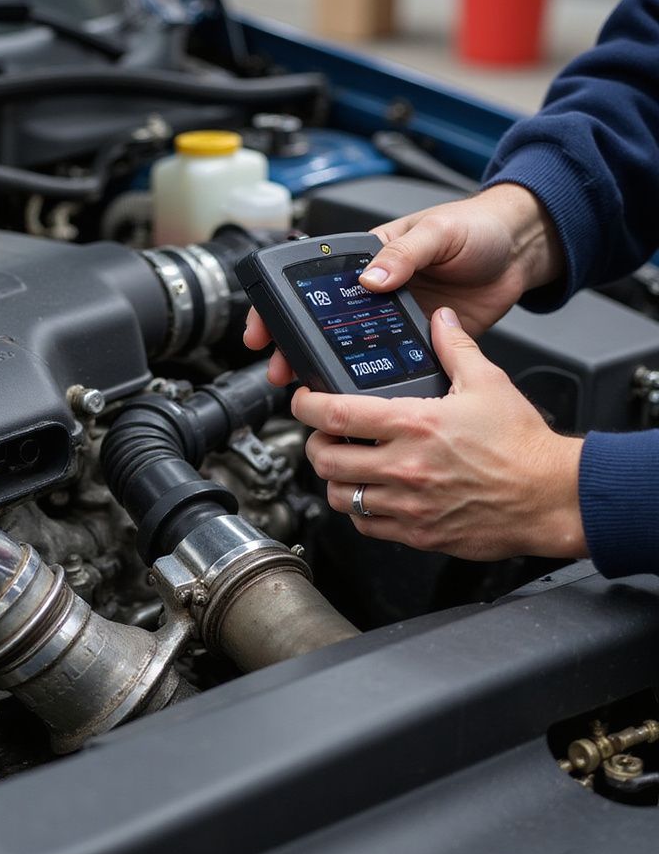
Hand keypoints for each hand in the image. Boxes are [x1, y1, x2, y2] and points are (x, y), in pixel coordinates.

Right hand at [242, 183, 564, 380]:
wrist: (522, 252)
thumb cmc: (478, 228)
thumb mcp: (437, 233)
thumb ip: (403, 255)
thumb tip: (371, 279)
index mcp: (369, 259)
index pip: (313, 283)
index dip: (281, 306)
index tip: (264, 328)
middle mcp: (375, 292)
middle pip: (323, 324)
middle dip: (295, 348)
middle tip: (281, 369)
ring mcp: (394, 320)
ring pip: (350, 349)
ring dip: (328, 369)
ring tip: (311, 388)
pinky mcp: (419, 344)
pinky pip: (389, 365)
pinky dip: (372, 381)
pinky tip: (361, 394)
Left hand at [292, 307, 586, 561]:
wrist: (551, 496)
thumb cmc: (523, 446)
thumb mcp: (489, 382)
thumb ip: (455, 348)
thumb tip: (440, 320)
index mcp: (416, 424)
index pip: (336, 414)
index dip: (306, 406)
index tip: (302, 400)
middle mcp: (405, 467)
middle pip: (326, 460)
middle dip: (315, 445)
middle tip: (323, 436)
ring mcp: (408, 504)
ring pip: (340, 497)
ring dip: (334, 480)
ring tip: (345, 466)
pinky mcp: (418, 533)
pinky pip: (366, 525)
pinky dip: (359, 511)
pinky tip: (370, 495)